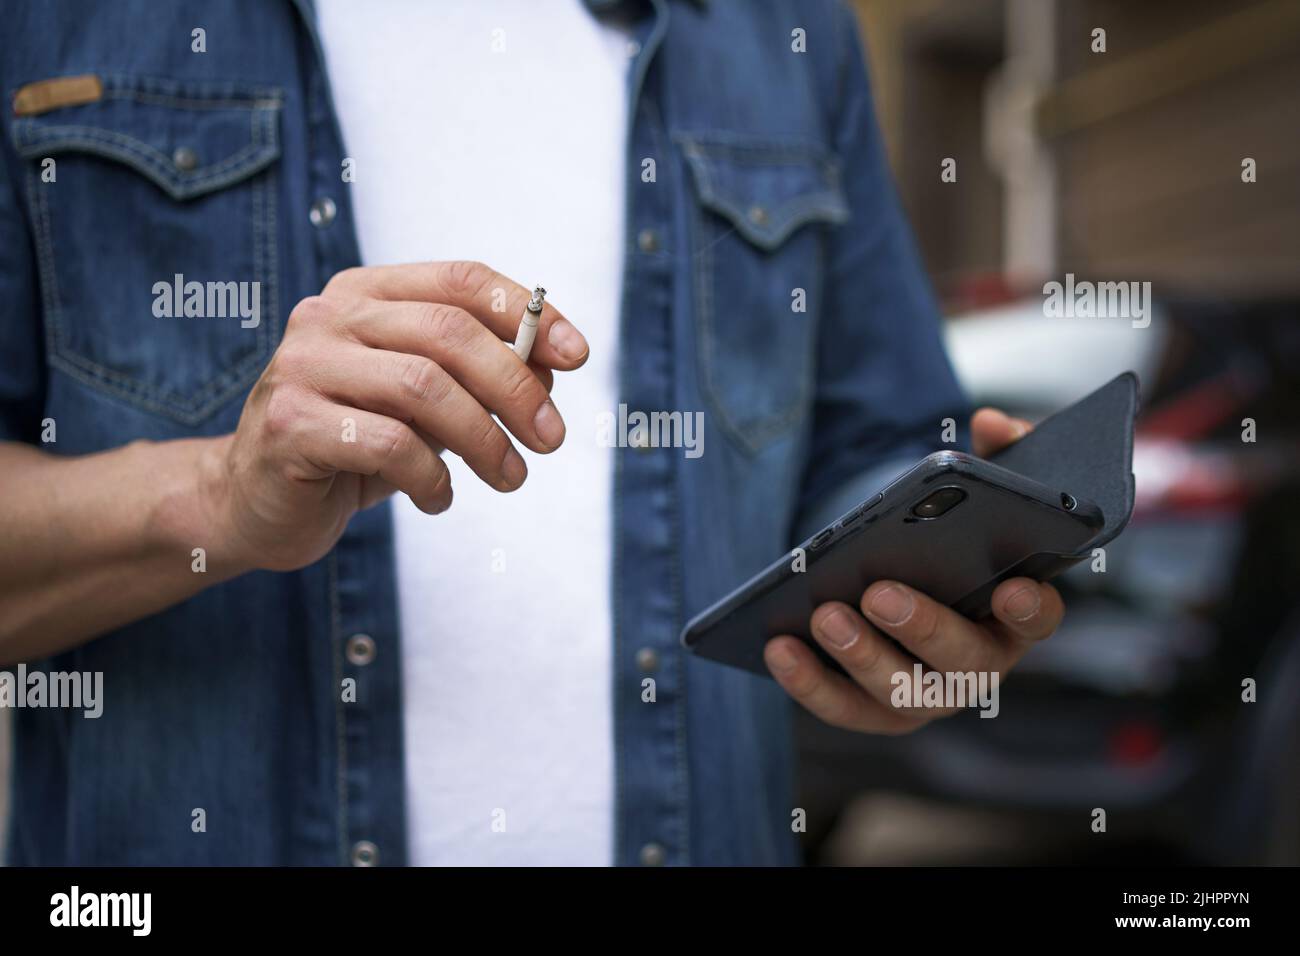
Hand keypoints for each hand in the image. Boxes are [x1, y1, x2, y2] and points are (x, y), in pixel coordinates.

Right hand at [199, 261, 587, 571]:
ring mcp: (302, 365)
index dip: (527, 314)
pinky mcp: (289, 423)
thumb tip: (553, 367)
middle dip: (516, 388)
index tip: (578, 355)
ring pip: (424, 386)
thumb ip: (476, 378)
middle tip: (551, 439)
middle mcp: (329, 315)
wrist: (251, 501)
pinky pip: (389, 443)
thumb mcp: (423, 405)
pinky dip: (432, 478)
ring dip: (485, 439)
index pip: (461, 280)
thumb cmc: (351, 445)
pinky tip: (439, 498)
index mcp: (366, 293)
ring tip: (510, 477)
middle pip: (449, 332)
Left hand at [763, 408, 1062, 733]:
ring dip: (861, 656)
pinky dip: (809, 683)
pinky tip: (777, 647)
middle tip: (880, 593)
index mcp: (1014, 611)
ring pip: (901, 692)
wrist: (908, 580)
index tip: (1014, 586)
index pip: (1038, 615)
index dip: (1032, 607)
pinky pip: (843, 707)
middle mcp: (980, 663)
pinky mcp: (878, 709)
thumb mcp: (978, 493)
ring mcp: (930, 694)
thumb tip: (993, 424)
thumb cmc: (950, 538)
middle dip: (922, 627)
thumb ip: (1000, 455)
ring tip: (823, 615)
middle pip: (963, 660)